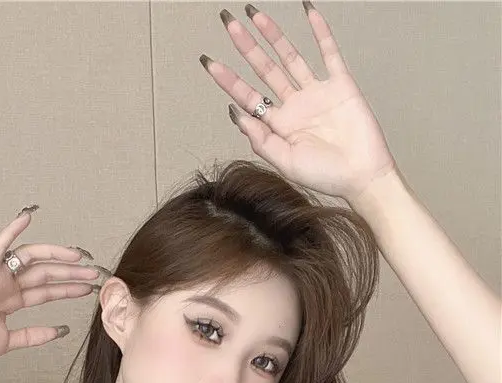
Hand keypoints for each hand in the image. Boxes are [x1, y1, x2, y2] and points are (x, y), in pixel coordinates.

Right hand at [0, 210, 99, 363]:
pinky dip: (12, 230)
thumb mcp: (9, 342)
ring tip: (79, 257)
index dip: (68, 289)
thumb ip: (33, 335)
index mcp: (11, 301)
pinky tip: (27, 217)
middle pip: (45, 274)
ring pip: (32, 259)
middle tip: (95, 273)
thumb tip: (60, 331)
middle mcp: (7, 285)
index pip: (46, 291)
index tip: (89, 288)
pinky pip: (0, 245)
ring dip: (56, 256)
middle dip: (70, 274)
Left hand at [201, 4, 397, 200]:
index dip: (229, 80)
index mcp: (279, 125)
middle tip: (228, 23)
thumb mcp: (285, 163)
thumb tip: (236, 112)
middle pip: (264, 70)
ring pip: (290, 57)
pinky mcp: (341, 85)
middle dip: (246, 47)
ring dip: (274, 35)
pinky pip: (329, 53)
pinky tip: (308, 11)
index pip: (248, 97)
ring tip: (255, 14)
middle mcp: (294, 105)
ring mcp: (317, 93)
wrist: (362, 175)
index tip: (209, 62)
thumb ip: (261, 139)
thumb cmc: (325, 176)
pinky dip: (320, 32)